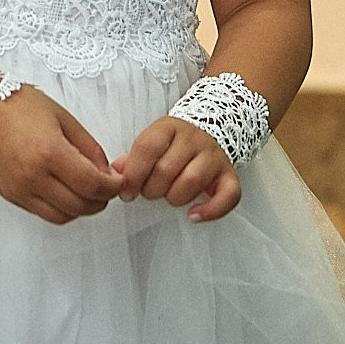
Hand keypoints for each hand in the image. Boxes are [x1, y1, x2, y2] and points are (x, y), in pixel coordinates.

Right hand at [0, 87, 121, 224]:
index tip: (118, 181)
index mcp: (49, 152)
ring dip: (82, 208)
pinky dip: (62, 209)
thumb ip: (89, 148)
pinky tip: (67, 192)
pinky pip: (44, 214)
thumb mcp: (63, 118)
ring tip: (88, 191)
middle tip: (107, 187)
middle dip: (101, 200)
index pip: (92, 185)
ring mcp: (20, 189)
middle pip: (80, 206)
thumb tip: (106, 173)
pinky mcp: (11, 196)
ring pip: (63, 216)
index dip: (112, 187)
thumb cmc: (19, 106)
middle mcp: (33, 176)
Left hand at [113, 117, 241, 221]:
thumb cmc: (174, 145)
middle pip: (167, 169)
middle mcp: (194, 139)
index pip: (148, 147)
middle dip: (152, 189)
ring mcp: (214, 156)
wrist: (210, 131)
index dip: (134, 173)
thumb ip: (132, 159)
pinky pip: (228, 196)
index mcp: (169, 128)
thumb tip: (115, 173)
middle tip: (149, 192)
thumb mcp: (151, 143)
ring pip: (193, 180)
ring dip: (175, 197)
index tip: (127, 192)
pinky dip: (210, 210)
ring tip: (169, 196)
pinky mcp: (229, 175)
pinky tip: (194, 215)